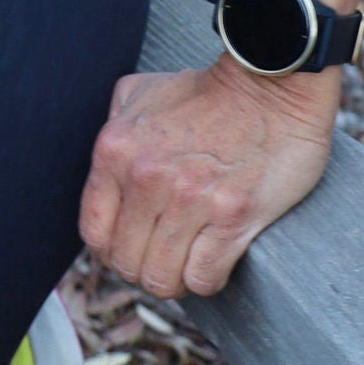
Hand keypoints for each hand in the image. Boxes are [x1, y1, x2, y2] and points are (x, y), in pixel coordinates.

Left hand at [78, 60, 338, 297]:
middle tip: (162, 257)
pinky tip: (213, 258)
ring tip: (186, 262)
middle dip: (142, 269)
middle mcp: (147, 177)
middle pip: (126, 262)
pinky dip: (206, 279)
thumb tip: (105, 173)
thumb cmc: (207, 92)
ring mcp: (190, 198)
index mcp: (116, 150)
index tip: (130, 246)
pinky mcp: (233, 216)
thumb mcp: (138, 93)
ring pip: (162, 278)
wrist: (269, 84)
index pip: (94, 232)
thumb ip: (112, 129)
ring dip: (174, 279)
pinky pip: (203, 278)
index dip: (110, 249)